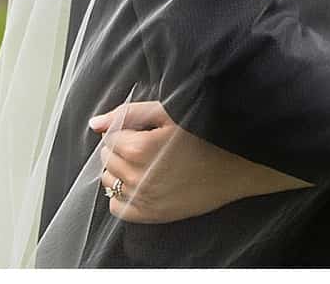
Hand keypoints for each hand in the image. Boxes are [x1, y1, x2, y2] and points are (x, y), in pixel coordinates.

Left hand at [92, 100, 306, 223]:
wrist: (234, 165)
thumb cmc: (204, 134)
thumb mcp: (169, 112)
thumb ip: (129, 113)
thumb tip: (95, 123)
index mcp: (139, 148)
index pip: (109, 138)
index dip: (123, 130)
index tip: (141, 130)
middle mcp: (138, 176)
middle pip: (107, 159)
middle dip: (119, 149)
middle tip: (144, 144)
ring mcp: (144, 199)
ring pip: (109, 182)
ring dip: (119, 171)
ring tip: (144, 162)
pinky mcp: (152, 215)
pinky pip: (118, 208)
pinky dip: (122, 195)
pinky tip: (139, 183)